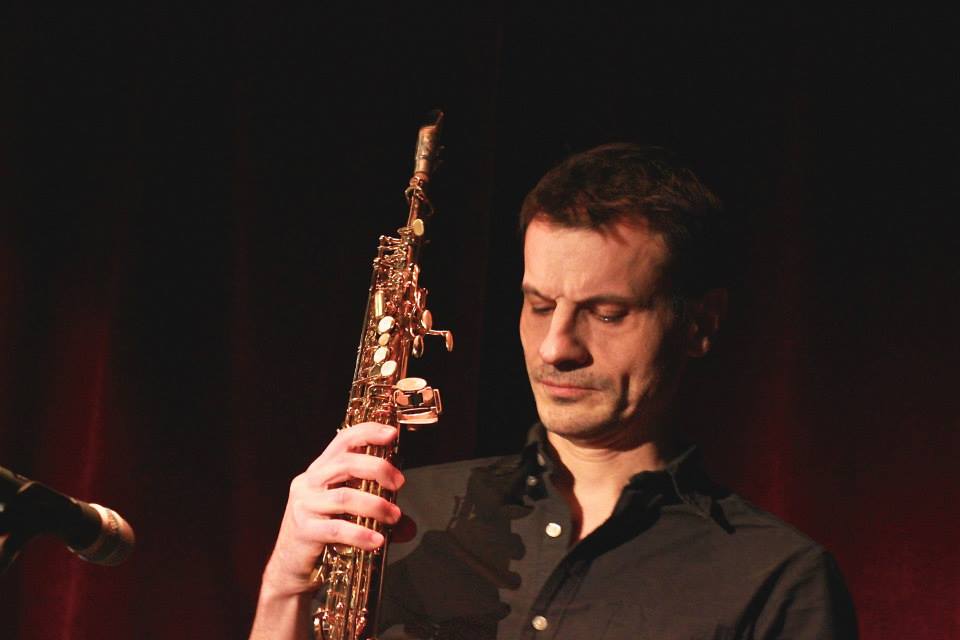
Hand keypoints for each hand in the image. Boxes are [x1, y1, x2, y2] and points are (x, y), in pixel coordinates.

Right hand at [260, 422, 403, 598]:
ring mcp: (303, 505)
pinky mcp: (303, 530)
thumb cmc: (322, 537)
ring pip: (345, 496)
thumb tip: (410, 528)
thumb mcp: (350, 517)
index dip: (367, 432)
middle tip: (399, 484)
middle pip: (346, 463)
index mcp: (320, 471)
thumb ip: (379, 517)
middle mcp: (308, 482)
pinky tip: (377, 541)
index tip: (392, 434)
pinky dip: (361, 534)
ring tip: (394, 517)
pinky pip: (337, 529)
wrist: (291, 569)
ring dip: (376, 505)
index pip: (343, 441)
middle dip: (378, 469)